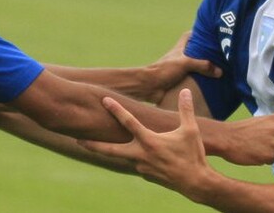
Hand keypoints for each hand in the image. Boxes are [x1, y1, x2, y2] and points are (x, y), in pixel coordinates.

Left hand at [78, 89, 215, 192]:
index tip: (104, 100)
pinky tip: (145, 155)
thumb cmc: (193, 155)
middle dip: (92, 145)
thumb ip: (185, 110)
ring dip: (116, 149)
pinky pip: (138, 163)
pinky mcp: (145, 175)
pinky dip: (137, 157)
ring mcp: (141, 167)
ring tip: (105, 143)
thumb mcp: (191, 131)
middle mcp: (140, 155)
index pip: (128, 122)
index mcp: (149, 141)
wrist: (195, 183)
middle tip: (77, 139)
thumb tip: (186, 91)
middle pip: (110, 150)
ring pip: (124, 155)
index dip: (116, 109)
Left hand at [137, 31, 220, 101]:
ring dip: (203, 69)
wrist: (149, 87)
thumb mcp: (185, 64)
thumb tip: (219, 71)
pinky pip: (192, 80)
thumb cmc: (163, 70)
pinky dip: (199, 82)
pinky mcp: (178, 82)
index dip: (198, 33)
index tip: (210, 33)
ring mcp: (178, 70)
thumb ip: (202, 65)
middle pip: (194, 51)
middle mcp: (179, 58)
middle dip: (205, 52)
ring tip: (218, 71)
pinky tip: (209, 86)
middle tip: (219, 54)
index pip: (189, 35)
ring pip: (193, 66)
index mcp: (180, 49)